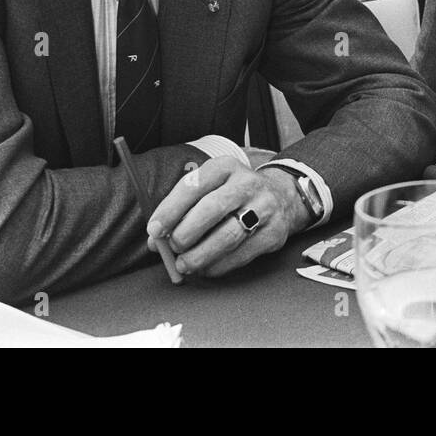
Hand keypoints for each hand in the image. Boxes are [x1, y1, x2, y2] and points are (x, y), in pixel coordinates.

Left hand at [147, 156, 311, 278]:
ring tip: (185, 264)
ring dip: (201, 255)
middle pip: (212, 209)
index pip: (194, 186)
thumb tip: (156, 241)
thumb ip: (182, 210)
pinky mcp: (274, 233)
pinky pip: (243, 254)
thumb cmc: (232, 195)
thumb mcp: (210, 188)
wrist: (281, 197)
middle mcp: (247, 184)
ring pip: (228, 235)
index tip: (154, 229)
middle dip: (186, 233)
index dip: (171, 209)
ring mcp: (264, 208)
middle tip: (173, 247)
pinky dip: (219, 266)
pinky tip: (207, 268)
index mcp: (225, 167)